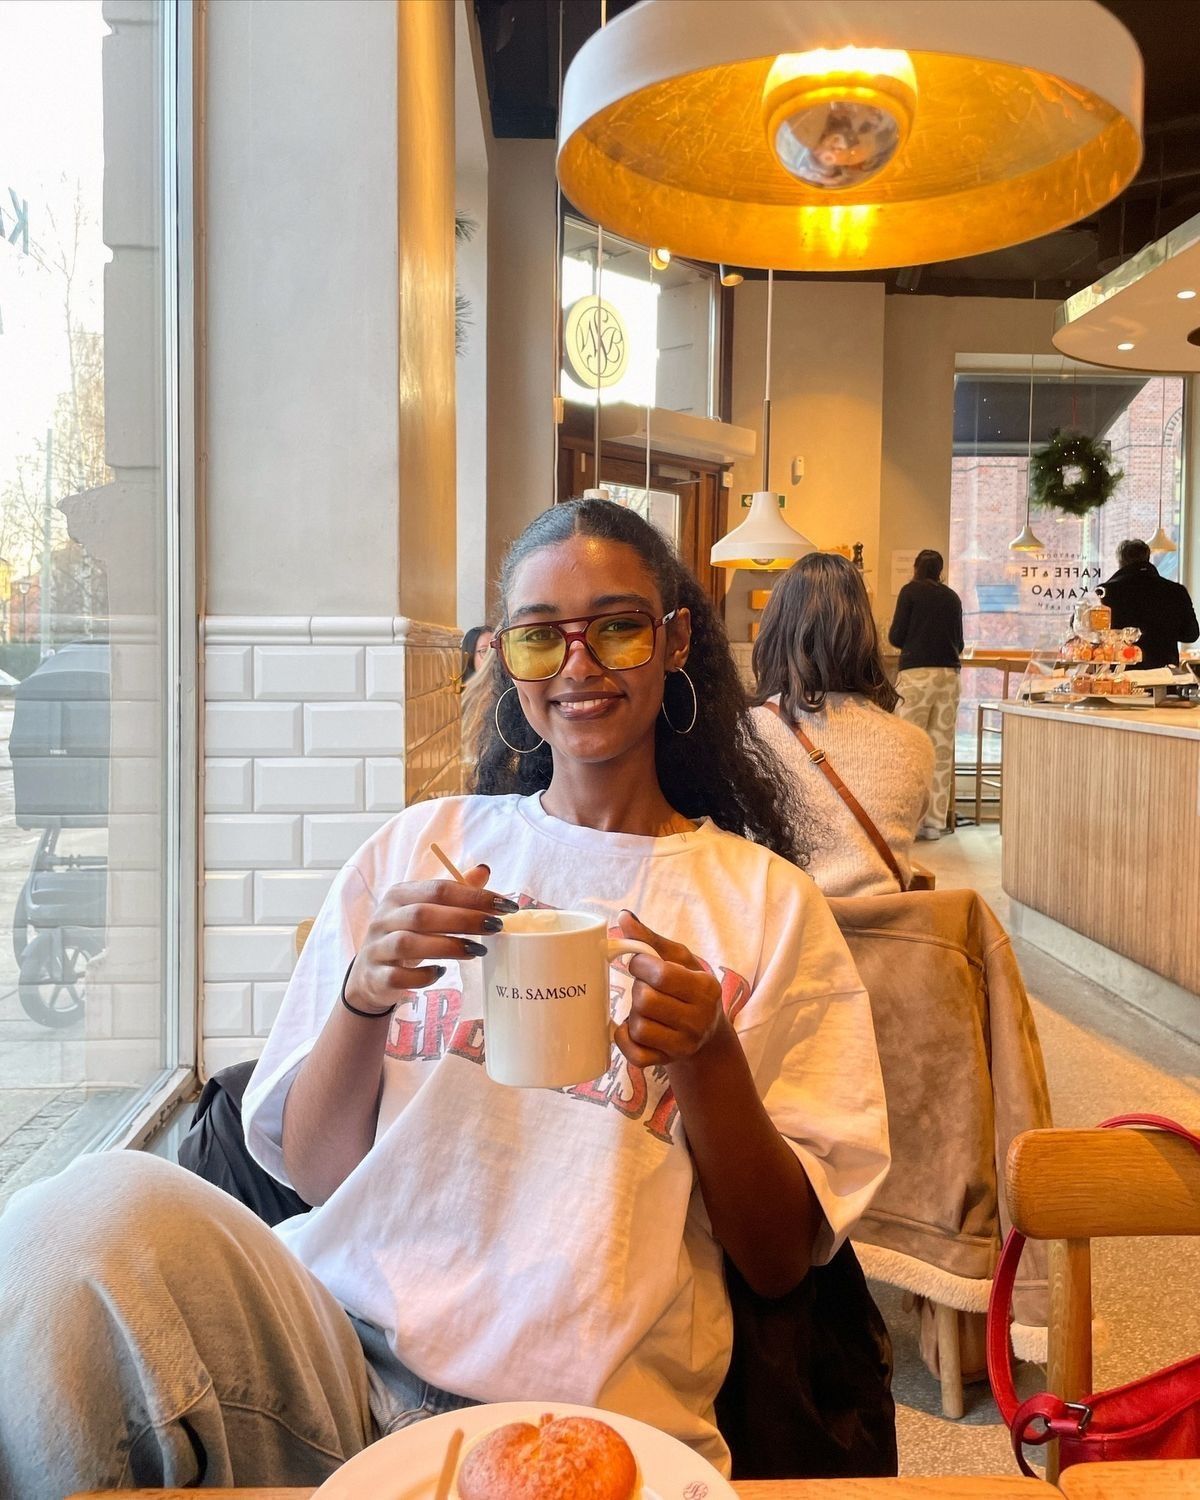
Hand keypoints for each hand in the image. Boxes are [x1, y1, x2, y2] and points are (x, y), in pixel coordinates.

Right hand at [345, 866, 515, 1014]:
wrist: (369, 974)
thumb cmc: (406, 935)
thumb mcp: (425, 910)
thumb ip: (453, 892)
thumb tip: (484, 870)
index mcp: (399, 895)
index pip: (438, 889)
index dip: (474, 896)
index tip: (505, 906)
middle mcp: (384, 918)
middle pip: (423, 914)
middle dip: (464, 919)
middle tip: (496, 927)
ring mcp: (377, 948)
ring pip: (408, 943)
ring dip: (447, 946)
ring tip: (478, 950)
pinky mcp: (376, 977)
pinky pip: (398, 976)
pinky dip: (422, 975)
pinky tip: (442, 972)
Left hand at [613, 910, 725, 1068]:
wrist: (708, 1034)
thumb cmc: (690, 988)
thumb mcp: (680, 960)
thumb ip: (651, 939)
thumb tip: (623, 917)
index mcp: (705, 988)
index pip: (662, 974)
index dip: (641, 965)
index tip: (639, 963)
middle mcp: (699, 1019)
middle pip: (646, 1001)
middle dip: (638, 990)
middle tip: (646, 988)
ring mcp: (683, 1044)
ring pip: (639, 1027)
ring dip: (634, 1014)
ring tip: (645, 1009)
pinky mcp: (667, 1062)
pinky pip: (635, 1055)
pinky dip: (625, 1040)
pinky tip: (632, 1028)